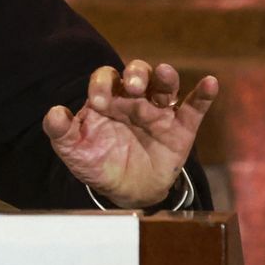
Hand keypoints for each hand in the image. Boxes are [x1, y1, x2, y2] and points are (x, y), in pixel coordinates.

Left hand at [42, 60, 216, 208]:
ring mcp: (158, 112)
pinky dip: (203, 95)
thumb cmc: (97, 163)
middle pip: (138, 75)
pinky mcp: (180, 129)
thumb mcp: (74, 150)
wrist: (125, 191)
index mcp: (107, 99)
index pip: (105, 80)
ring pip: (164, 86)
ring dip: (165, 78)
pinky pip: (194, 108)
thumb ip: (61, 132)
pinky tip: (211, 83)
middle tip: (134, 85)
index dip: (102, 85)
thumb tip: (53, 113)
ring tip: (164, 73)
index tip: (99, 101)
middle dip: (136, 75)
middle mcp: (134, 99)